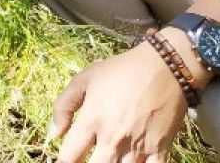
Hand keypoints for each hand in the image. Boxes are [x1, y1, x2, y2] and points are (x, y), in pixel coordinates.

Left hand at [49, 43, 188, 162]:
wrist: (164, 67)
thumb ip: (63, 105)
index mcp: (92, 120)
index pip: (69, 156)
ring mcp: (138, 147)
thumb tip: (55, 134)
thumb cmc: (121, 71)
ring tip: (109, 158)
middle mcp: (113, 138)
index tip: (67, 158)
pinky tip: (132, 162)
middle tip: (89, 158)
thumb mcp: (85, 78)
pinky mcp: (160, 150)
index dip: (64, 161)